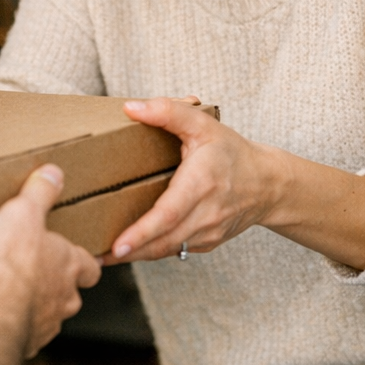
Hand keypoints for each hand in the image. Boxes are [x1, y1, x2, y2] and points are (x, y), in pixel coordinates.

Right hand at [0, 165, 101, 357]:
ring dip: (1, 293)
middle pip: (60, 292)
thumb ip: (39, 193)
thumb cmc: (14, 260)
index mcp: (68, 266)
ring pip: (23, 308)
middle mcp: (59, 300)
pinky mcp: (8, 339)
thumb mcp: (24, 211)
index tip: (70, 254)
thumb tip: (53, 173)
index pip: (90, 267)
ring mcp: (38, 324)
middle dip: (39, 280)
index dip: (82, 260)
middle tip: (17, 262)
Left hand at [108, 97, 281, 262]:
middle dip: (129, 251)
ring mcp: (208, 232)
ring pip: (167, 250)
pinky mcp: (207, 243)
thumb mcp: (203, 124)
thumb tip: (130, 108)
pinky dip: (152, 252)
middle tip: (95, 257)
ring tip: (104, 257)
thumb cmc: (232, 152)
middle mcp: (206, 213)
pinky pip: (176, 249)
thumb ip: (168, 111)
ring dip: (136, 256)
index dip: (142, 232)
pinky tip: (130, 250)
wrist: (268, 184)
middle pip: (163, 240)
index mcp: (202, 183)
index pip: (169, 214)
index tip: (118, 245)